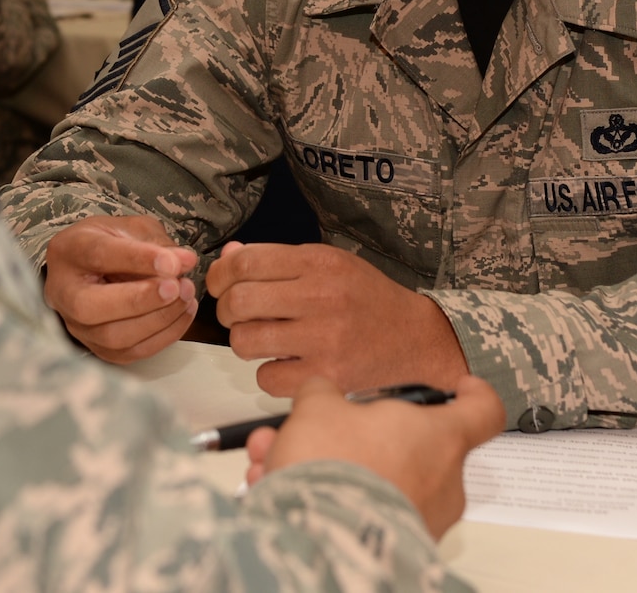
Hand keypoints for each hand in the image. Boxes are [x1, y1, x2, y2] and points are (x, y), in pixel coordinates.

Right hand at [43, 216, 198, 362]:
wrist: (93, 269)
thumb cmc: (112, 245)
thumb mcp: (131, 229)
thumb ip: (157, 243)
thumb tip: (185, 262)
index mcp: (70, 251)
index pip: (98, 255)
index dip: (137, 259)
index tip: (173, 263)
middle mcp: (64, 292)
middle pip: (90, 306)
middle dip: (140, 300)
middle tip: (176, 287)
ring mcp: (77, 325)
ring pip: (111, 336)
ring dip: (157, 319)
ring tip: (186, 297)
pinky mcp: (96, 348)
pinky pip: (130, 352)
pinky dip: (163, 336)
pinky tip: (182, 313)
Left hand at [209, 241, 469, 395]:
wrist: (416, 340)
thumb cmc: (366, 299)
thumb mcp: (328, 264)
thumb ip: (277, 260)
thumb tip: (227, 258)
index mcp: (319, 262)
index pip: (245, 262)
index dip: (220, 275)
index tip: (220, 285)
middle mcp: (321, 297)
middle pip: (239, 302)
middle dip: (228, 311)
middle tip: (239, 316)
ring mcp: (324, 340)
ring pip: (245, 342)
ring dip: (244, 342)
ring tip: (264, 339)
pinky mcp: (327, 376)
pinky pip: (266, 378)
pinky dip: (268, 372)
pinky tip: (286, 363)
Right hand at [243, 375, 504, 538]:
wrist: (324, 543)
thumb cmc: (337, 469)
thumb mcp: (318, 409)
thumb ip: (323, 395)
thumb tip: (319, 394)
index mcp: (440, 438)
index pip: (482, 410)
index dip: (472, 394)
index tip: (462, 388)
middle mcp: (443, 483)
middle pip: (413, 448)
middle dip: (361, 437)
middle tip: (320, 431)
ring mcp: (424, 520)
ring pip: (379, 480)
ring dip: (332, 468)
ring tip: (278, 461)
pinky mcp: (399, 549)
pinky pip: (364, 513)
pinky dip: (329, 500)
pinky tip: (281, 490)